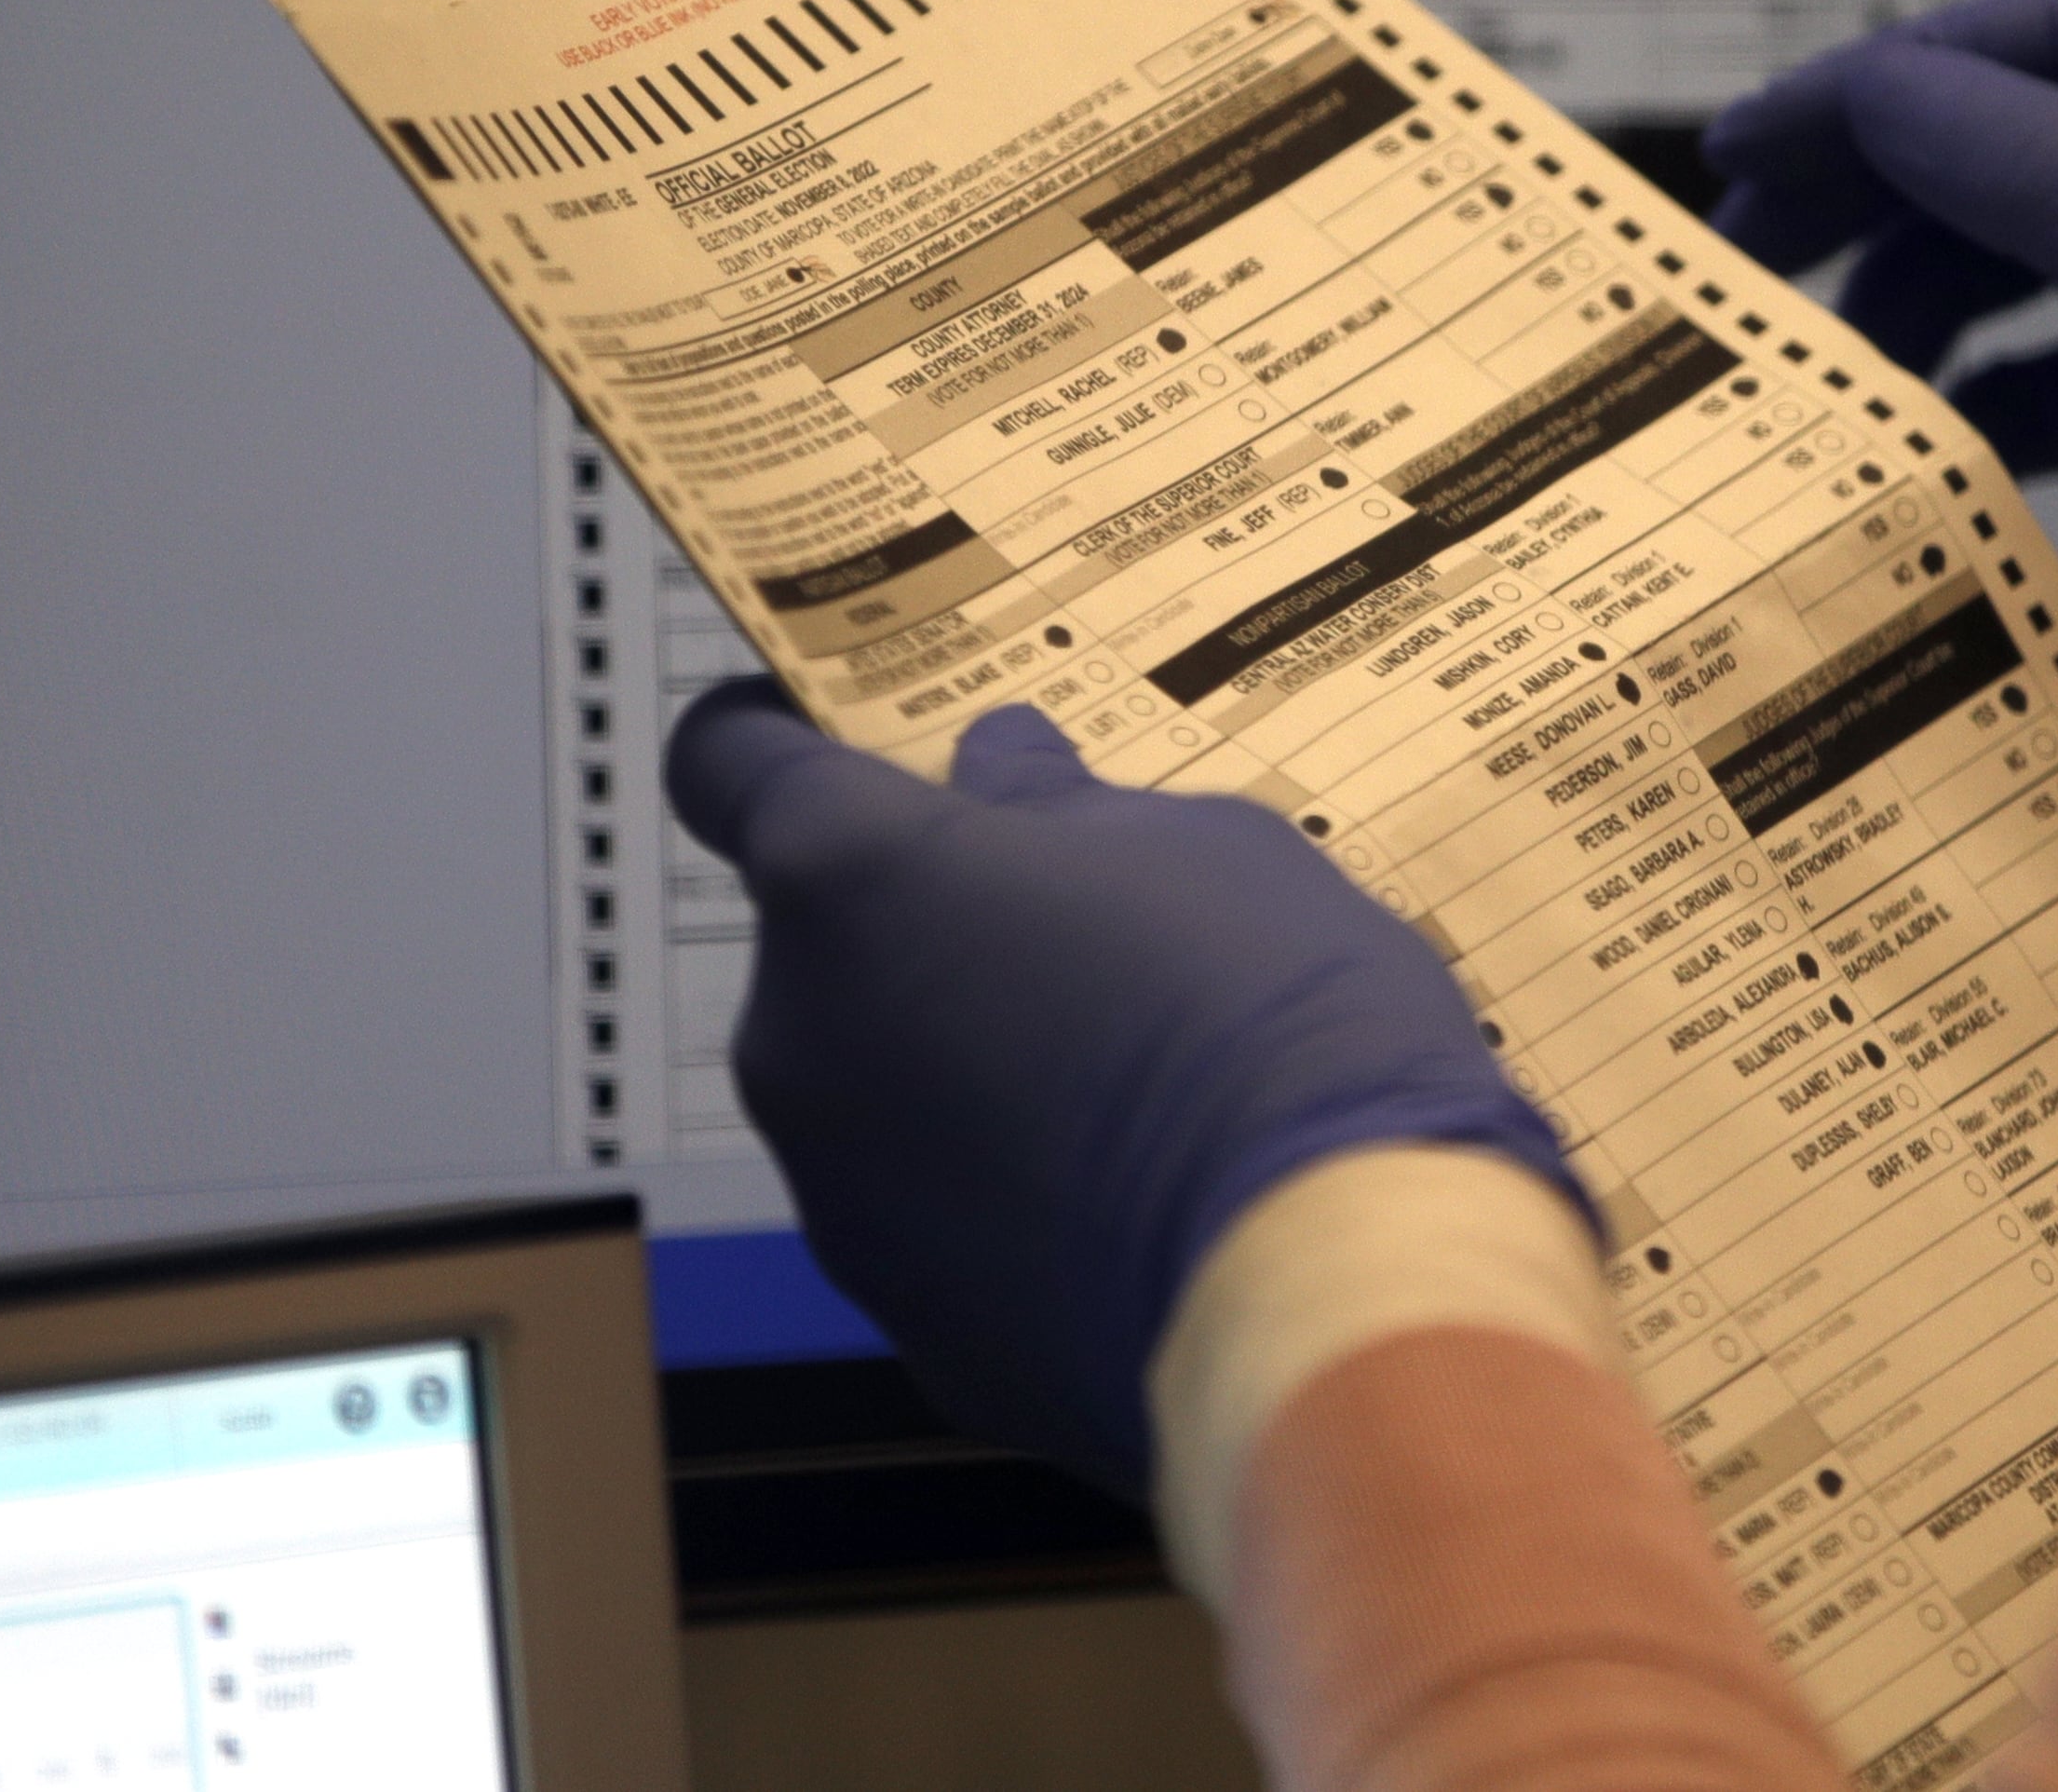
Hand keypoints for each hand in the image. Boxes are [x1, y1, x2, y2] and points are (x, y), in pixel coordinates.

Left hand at [664, 681, 1580, 1499]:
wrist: (1331, 1283)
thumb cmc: (1277, 1029)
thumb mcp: (1213, 847)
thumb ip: (1074, 811)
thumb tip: (1013, 782)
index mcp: (850, 875)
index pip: (726, 764)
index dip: (778, 738)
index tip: (836, 735)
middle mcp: (801, 1035)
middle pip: (832, 942)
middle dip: (938, 924)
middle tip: (1089, 922)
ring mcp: (842, 1196)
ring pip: (887, 1087)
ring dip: (979, 1063)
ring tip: (1148, 1073)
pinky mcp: (913, 1324)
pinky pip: (948, 1220)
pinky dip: (1019, 1195)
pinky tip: (1150, 1190)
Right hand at [1704, 0, 2057, 728]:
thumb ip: (2041, 173)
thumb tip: (1886, 94)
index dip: (1899, 86)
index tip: (1764, 145)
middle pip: (2041, 146)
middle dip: (1899, 195)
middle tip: (1759, 251)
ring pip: (2048, 266)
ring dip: (1937, 302)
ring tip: (1848, 356)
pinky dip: (2001, 404)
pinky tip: (1946, 439)